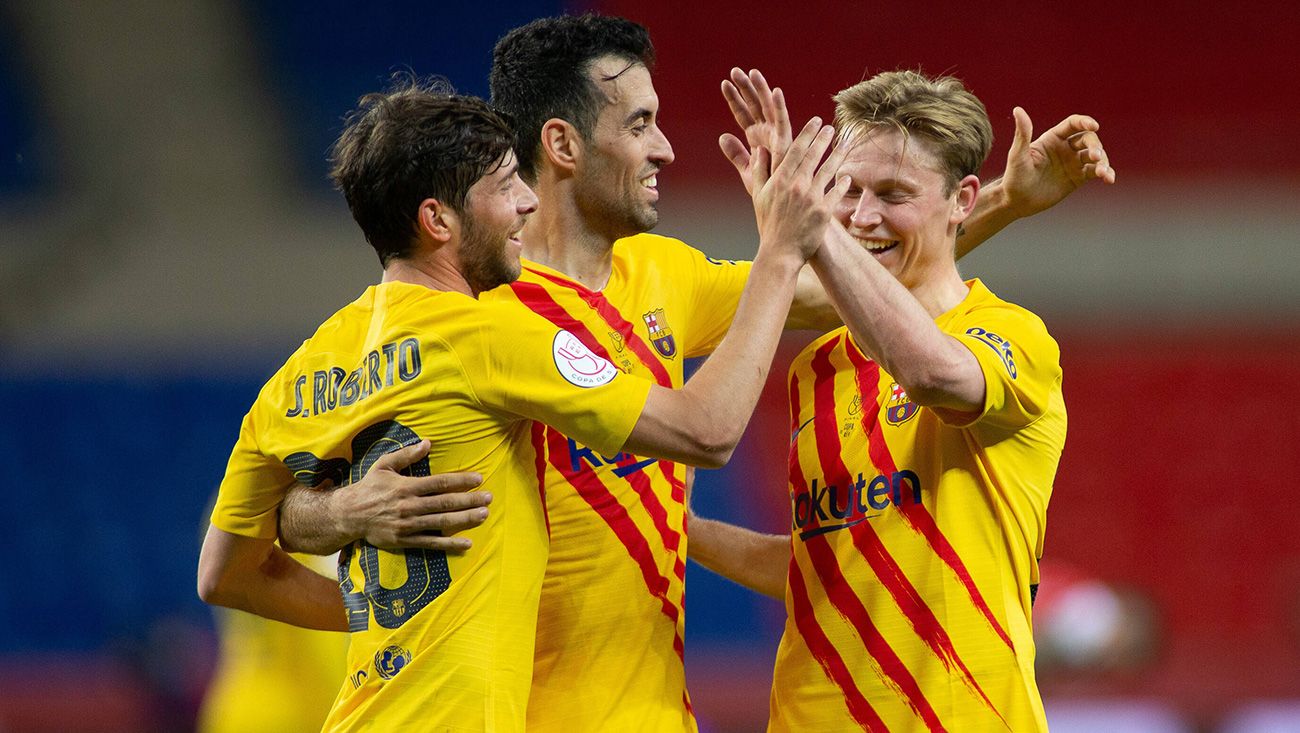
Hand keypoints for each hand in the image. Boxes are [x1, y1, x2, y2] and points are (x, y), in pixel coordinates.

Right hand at [333, 440, 489, 551]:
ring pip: (441, 522)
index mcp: (406, 486)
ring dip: (465, 519)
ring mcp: (408, 524)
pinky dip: (449, 544)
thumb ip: (407, 455)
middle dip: (469, 500)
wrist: (348, 515)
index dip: (461, 481)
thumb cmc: (368, 487)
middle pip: (445, 502)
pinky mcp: (405, 540)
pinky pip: (431, 543)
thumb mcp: (384, 465)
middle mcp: (409, 506)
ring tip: (484, 515)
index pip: (440, 483)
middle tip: (489, 498)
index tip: (478, 479)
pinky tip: (467, 543)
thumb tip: (428, 443)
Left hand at [718, 68, 791, 194]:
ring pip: (767, 109)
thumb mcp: (748, 171)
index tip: (724, 83)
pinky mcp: (786, 144)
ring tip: (751, 72)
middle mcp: (767, 133)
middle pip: (754, 106)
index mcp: (757, 138)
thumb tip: (722, 136)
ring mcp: (777, 136)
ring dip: (760, 90)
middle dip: (746, 88)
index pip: (742, 114)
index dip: (734, 100)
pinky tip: (775, 91)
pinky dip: (780, 108)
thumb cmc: (769, 191)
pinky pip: (783, 122)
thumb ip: (736, 154)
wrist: (783, 206)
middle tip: (735, 70)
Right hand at [748, 117, 852, 261]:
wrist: (780, 252)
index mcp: (780, 180)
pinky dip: (843, 184)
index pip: (796, 150)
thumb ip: (760, 171)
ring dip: (838, 155)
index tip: (815, 122)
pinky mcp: (824, 212)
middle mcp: (797, 186)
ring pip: (829, 170)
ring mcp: (812, 198)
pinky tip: (848, 177)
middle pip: (814, 156)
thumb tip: (759, 150)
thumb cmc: (768, 225)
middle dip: (823, 139)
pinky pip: (837, 192)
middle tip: (831, 128)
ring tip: (845, 144)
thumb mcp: (758, 196)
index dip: (807, 134)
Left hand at [996, 107, 1115, 217]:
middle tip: (1095, 156)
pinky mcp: (1078, 177)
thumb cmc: (1014, 177)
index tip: (1094, 126)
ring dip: (1103, 161)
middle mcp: (1065, 147)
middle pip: (1088, 139)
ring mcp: (1073, 162)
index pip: (1073, 124)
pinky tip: (1109, 178)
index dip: (1085, 122)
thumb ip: (1022, 134)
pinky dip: (1105, 173)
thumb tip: (1017, 109)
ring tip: (1102, 172)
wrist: (1017, 202)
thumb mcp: (1018, 155)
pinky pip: (1095, 172)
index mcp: (1052, 138)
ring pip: (1095, 156)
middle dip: (1095, 146)